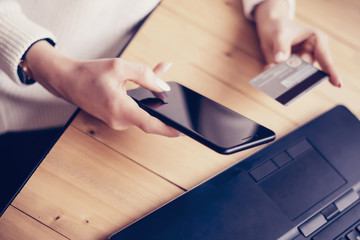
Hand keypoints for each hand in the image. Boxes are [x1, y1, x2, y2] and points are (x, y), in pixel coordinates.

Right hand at [25, 40, 179, 136]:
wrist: (66, 80)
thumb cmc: (89, 73)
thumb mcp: (120, 67)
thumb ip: (146, 76)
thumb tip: (164, 88)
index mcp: (119, 108)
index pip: (150, 124)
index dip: (169, 129)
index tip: (183, 131)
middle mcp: (118, 120)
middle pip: (149, 118)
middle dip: (163, 107)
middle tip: (175, 95)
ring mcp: (116, 121)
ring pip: (142, 113)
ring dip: (152, 101)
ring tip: (160, 79)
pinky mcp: (115, 118)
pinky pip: (134, 111)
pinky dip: (142, 101)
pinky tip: (147, 87)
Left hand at [254, 0, 340, 86]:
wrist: (269, 29)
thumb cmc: (279, 28)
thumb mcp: (279, 34)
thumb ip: (280, 47)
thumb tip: (279, 61)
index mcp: (316, 41)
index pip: (325, 57)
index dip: (331, 71)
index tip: (338, 84)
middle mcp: (312, 54)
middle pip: (308, 70)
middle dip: (298, 75)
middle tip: (291, 81)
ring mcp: (301, 63)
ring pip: (295, 75)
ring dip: (283, 74)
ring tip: (272, 66)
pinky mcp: (291, 69)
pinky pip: (285, 76)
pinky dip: (276, 74)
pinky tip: (268, 68)